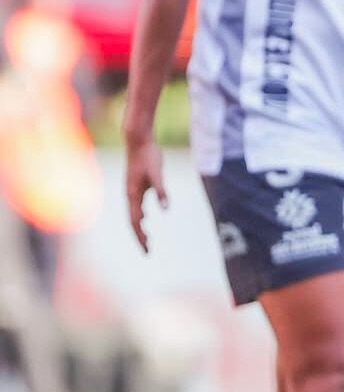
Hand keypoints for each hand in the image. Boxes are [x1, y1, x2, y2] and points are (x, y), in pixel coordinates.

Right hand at [126, 136, 167, 252]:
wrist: (138, 140)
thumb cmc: (148, 156)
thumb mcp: (157, 173)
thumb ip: (161, 191)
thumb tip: (165, 208)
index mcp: (133, 195)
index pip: (135, 222)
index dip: (140, 236)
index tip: (147, 249)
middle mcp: (130, 195)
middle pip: (133, 221)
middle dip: (140, 236)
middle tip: (147, 251)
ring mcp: (132, 190)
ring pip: (134, 213)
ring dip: (140, 227)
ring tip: (147, 238)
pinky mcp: (137, 184)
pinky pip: (137, 205)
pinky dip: (141, 214)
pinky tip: (146, 217)